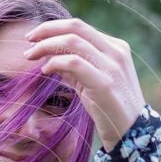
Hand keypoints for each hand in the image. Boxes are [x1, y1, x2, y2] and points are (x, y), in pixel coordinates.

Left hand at [23, 17, 145, 152]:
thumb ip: (75, 68)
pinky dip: (55, 63)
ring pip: (73, 42)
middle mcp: (116, 52)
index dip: (54, 28)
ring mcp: (112, 66)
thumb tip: (50, 57)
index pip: (80, 27)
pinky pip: (74, 63)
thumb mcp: (92, 83)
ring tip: (31, 55)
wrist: (132, 134)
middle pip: (76, 27)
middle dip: (47, 30)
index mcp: (116, 47)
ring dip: (46, 46)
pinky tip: (45, 70)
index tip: (35, 37)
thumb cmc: (110, 109)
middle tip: (27, 39)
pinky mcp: (105, 84)